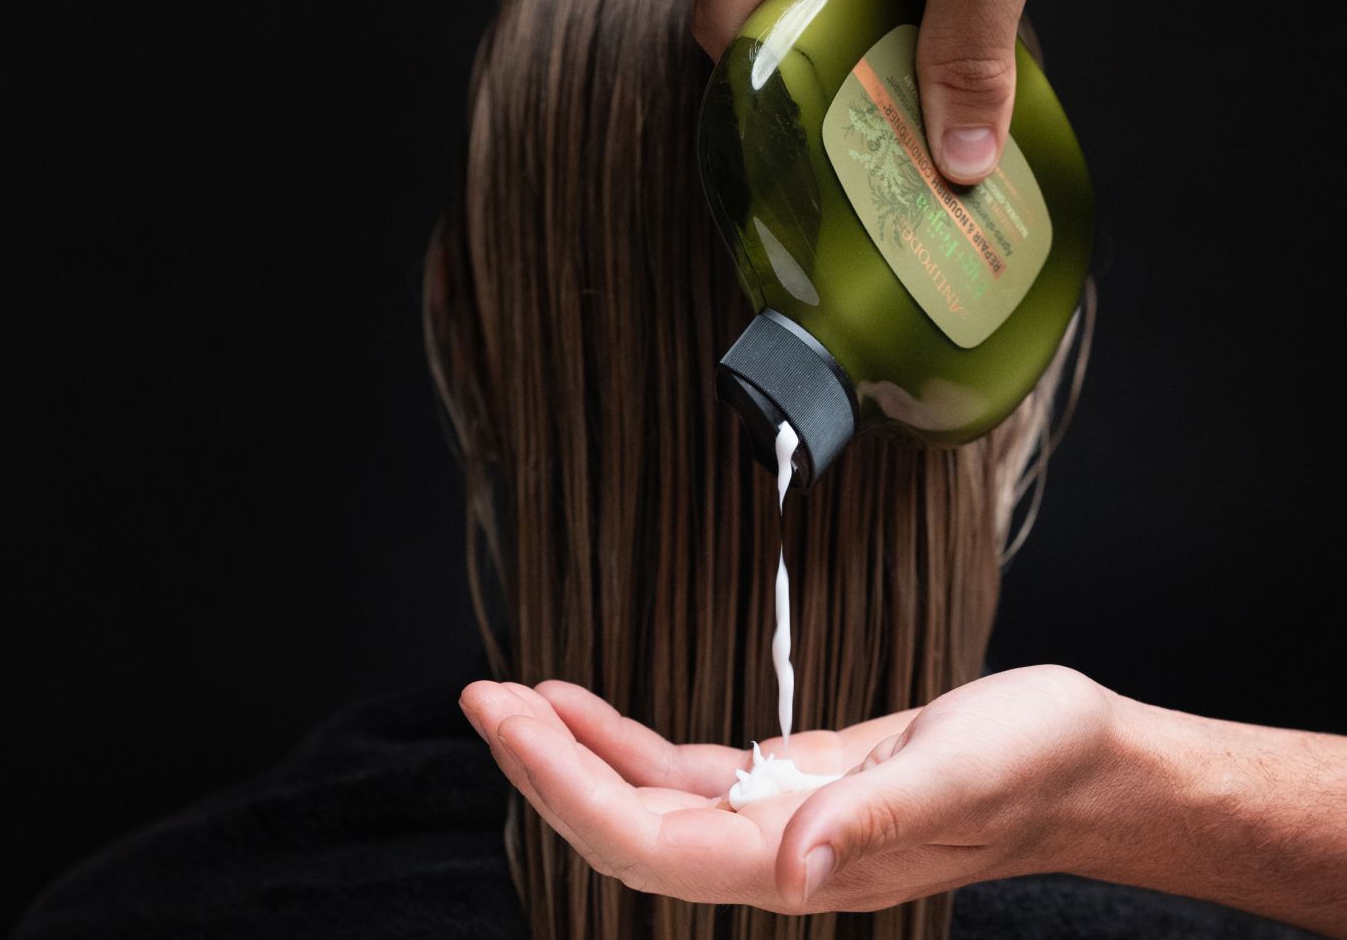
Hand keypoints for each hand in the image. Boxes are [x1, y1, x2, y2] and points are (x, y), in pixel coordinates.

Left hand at [458, 665, 1119, 912]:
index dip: (567, 788)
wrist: (1086, 763)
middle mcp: (776, 856)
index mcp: (805, 864)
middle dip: (545, 767)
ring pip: (643, 800)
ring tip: (507, 696)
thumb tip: (791, 871)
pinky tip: (580, 707)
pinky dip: (622, 739)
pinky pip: (683, 773)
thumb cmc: (1038, 762)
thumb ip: (876, 817)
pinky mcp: (788, 787)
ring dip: (571, 752)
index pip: (648, 842)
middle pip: (625, 829)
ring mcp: (777, 824)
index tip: (510, 718)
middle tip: (481, 697)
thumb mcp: (962, 771)